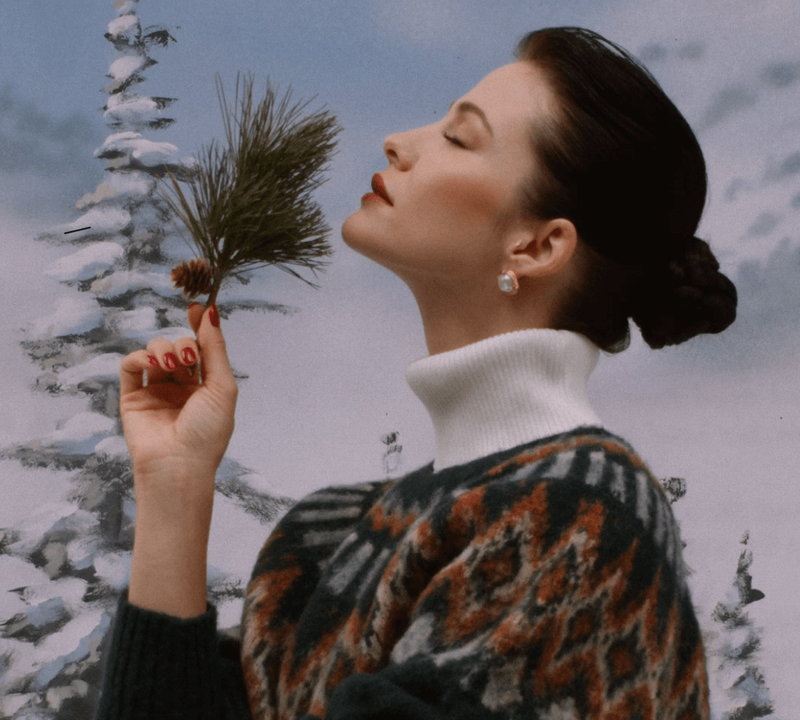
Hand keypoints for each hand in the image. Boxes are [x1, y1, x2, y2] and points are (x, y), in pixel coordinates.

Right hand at [120, 303, 236, 498]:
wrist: (179, 465)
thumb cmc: (208, 431)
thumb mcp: (222, 386)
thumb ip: (215, 349)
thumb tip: (211, 313)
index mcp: (206, 387)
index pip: (202, 349)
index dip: (199, 327)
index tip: (196, 307)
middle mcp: (181, 387)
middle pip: (180, 347)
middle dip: (184, 344)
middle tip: (188, 358)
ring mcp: (156, 391)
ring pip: (155, 352)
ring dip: (163, 349)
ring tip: (171, 363)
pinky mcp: (132, 397)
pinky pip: (130, 366)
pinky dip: (139, 357)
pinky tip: (151, 363)